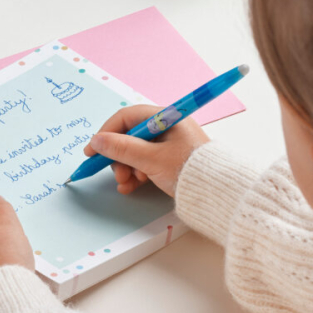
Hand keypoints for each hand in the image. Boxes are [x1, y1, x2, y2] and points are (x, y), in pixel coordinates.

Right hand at [83, 105, 209, 196]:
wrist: (219, 195)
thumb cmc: (188, 171)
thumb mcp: (151, 159)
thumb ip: (122, 148)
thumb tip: (97, 141)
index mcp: (165, 117)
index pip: (126, 117)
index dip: (106, 132)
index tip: (92, 150)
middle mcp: (166, 127)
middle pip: (129, 136)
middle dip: (119, 157)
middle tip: (117, 175)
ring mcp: (168, 144)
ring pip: (135, 152)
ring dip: (126, 168)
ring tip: (128, 184)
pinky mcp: (170, 159)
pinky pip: (145, 162)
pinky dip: (136, 173)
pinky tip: (132, 187)